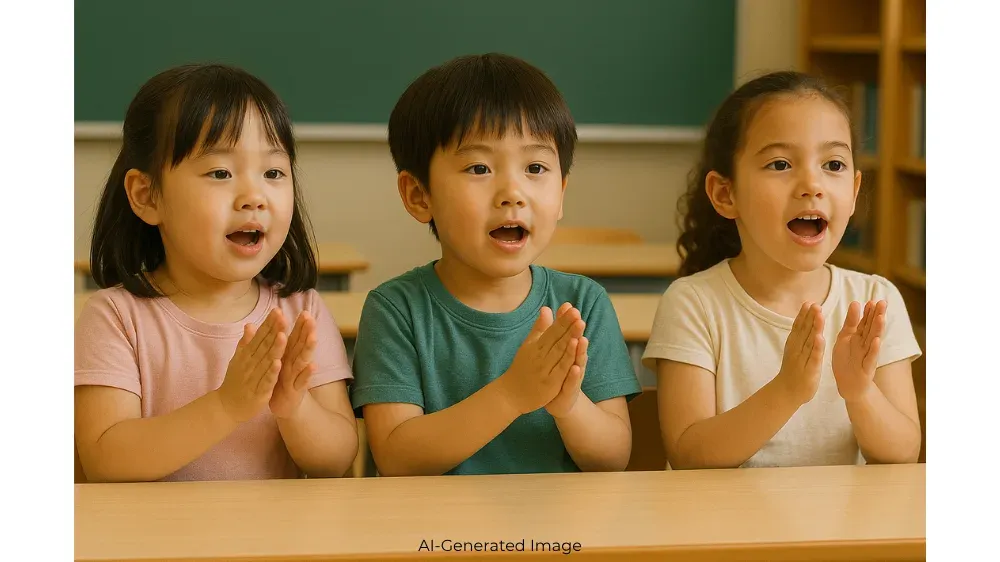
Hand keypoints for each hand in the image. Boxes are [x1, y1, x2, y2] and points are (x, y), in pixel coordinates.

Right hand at [217, 308, 287, 422]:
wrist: (226, 406)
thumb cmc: (235, 380)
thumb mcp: (238, 359)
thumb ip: (246, 342)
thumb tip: (250, 324)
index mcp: (246, 355)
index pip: (259, 337)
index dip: (268, 324)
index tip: (277, 310)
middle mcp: (249, 364)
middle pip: (263, 345)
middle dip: (273, 331)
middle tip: (282, 316)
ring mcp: (254, 377)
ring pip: (266, 361)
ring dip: (274, 349)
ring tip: (282, 335)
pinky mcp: (259, 391)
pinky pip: (266, 381)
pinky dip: (271, 372)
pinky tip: (278, 363)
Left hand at [269, 311, 317, 418]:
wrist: (282, 406)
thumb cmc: (280, 380)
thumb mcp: (278, 360)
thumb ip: (278, 344)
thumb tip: (275, 326)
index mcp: (289, 356)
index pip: (295, 338)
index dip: (300, 326)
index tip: (304, 312)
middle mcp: (295, 364)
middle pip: (302, 346)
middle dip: (307, 332)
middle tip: (311, 318)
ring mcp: (298, 376)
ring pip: (304, 360)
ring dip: (309, 349)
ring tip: (313, 337)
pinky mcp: (297, 390)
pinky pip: (302, 381)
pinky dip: (307, 374)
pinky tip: (313, 366)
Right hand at [498, 304, 584, 414]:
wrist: (510, 394)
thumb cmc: (522, 368)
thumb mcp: (529, 345)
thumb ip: (540, 328)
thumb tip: (547, 308)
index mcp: (536, 345)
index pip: (551, 330)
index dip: (562, 320)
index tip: (572, 308)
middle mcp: (540, 355)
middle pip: (556, 338)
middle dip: (567, 325)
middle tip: (577, 312)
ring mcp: (545, 369)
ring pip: (559, 351)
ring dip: (570, 337)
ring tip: (580, 324)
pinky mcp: (549, 382)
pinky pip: (560, 369)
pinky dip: (567, 358)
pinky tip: (575, 348)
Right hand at [776, 302, 824, 405]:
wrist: (786, 392)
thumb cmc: (793, 370)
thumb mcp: (795, 351)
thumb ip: (800, 338)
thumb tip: (804, 323)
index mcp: (794, 344)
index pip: (799, 327)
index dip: (804, 315)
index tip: (809, 302)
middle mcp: (797, 349)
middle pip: (804, 331)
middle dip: (810, 317)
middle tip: (815, 304)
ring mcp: (802, 359)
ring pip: (809, 341)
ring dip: (814, 327)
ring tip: (819, 315)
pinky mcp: (810, 369)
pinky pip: (814, 356)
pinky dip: (817, 347)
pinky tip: (820, 338)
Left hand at [833, 300, 885, 401]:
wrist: (848, 384)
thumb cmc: (846, 359)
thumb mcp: (844, 338)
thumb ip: (850, 322)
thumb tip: (855, 303)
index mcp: (858, 337)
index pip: (865, 322)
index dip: (868, 312)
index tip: (872, 300)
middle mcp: (865, 344)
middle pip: (871, 328)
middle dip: (877, 316)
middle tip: (882, 303)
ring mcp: (867, 356)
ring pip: (873, 340)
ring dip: (877, 329)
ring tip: (881, 318)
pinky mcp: (866, 368)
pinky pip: (870, 358)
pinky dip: (873, 350)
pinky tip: (876, 341)